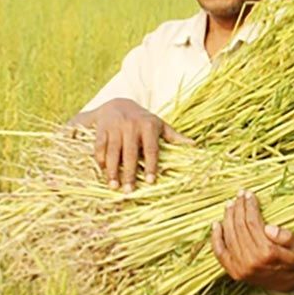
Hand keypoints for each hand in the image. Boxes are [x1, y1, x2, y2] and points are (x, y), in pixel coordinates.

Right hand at [77, 98, 192, 191]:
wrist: (118, 103)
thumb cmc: (142, 119)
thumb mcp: (159, 124)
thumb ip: (173, 136)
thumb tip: (193, 144)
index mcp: (148, 126)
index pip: (151, 149)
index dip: (151, 166)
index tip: (151, 181)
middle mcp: (131, 125)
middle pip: (130, 153)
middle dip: (129, 173)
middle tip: (128, 190)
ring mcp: (115, 127)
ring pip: (113, 151)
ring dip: (112, 170)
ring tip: (113, 186)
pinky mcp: (102, 128)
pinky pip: (100, 146)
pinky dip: (100, 159)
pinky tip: (103, 171)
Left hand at [211, 189, 293, 292]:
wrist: (289, 283)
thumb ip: (286, 237)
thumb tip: (268, 228)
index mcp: (267, 252)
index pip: (252, 222)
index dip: (249, 206)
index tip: (249, 194)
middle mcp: (251, 261)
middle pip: (239, 227)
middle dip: (239, 208)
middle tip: (239, 195)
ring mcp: (240, 267)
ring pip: (229, 236)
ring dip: (228, 218)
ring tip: (230, 204)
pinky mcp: (233, 272)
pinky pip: (220, 252)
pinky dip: (216, 238)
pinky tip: (216, 224)